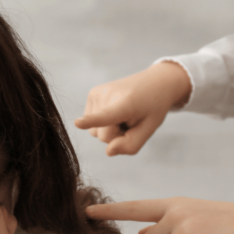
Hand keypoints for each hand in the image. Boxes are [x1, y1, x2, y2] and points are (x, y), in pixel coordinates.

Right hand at [74, 61, 191, 155]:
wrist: (155, 82)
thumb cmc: (153, 108)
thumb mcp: (149, 129)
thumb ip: (130, 145)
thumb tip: (108, 151)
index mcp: (127, 104)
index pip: (107, 116)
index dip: (92, 121)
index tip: (78, 123)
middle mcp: (108, 94)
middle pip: (102, 136)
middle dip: (115, 135)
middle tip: (131, 120)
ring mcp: (97, 92)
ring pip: (94, 131)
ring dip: (109, 129)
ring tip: (124, 115)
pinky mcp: (92, 93)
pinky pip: (91, 122)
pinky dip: (103, 121)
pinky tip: (116, 110)